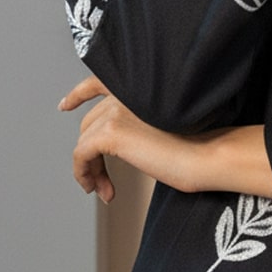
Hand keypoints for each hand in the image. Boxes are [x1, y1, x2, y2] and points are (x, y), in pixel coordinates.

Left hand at [59, 76, 271, 202]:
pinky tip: (102, 190)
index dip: (79, 94)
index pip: (99, 82)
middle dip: (92, 152)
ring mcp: (117, 109)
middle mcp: (125, 90)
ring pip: (85, 140)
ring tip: (106, 189)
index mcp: (139, 84)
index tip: (65, 105)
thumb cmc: (197, 142)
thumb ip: (139, 118)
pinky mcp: (111, 131)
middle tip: (105, 180)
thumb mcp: (163, 122)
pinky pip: (81, 155)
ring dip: (91, 168)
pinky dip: (85, 175)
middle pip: (91, 121)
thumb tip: (115, 139)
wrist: (206, 154)